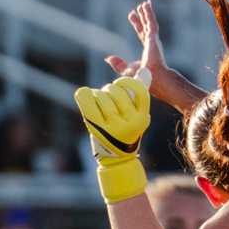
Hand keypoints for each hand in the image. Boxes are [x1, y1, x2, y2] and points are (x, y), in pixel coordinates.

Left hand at [74, 75, 151, 203]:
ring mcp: (114, 127)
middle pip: (118, 91)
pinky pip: (88, 103)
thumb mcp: (138, 115)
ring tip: (98, 99)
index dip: (127, 82)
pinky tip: (85, 95)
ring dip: (98, 93)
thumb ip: (138, 95)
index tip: (121, 84)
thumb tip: (144, 70)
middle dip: (110, 88)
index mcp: (142, 117)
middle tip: (107, 93)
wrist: (117, 159)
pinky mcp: (97, 129)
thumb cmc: (127, 130)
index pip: (139, 90)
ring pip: (103, 96)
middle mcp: (131, 123)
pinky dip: (84, 94)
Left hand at [105, 0, 165, 80]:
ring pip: (150, 23)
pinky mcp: (153, 38)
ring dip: (147, 13)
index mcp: (148, 50)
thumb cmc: (144, 78)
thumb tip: (107, 58)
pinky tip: (146, 6)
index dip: (137, 25)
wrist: (154, 79)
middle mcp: (152, 44)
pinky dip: (148, 14)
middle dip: (142, 17)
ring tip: (145, 3)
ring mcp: (154, 40)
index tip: (132, 16)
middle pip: (146, 26)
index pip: (141, 34)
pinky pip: (150, 23)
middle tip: (138, 7)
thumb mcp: (127, 70)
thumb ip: (119, 64)